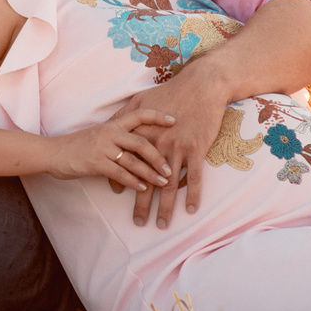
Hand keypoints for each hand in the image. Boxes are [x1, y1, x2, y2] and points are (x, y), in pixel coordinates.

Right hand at [42, 106, 174, 190]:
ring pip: (133, 161)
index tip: (175, 121)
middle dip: (159, 157)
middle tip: (171, 168)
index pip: (139, 115)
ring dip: (150, 174)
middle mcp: (110, 133)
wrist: (53, 152)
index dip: (158, 117)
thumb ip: (118, 139)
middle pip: (142, 142)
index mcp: (112, 124)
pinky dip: (134, 182)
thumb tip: (140, 150)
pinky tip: (143, 189)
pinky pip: (120, 173)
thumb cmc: (78, 146)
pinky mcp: (96, 162)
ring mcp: (102, 147)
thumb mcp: (99, 136)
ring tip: (163, 182)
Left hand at [113, 70, 233, 227]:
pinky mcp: (197, 149)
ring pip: (169, 184)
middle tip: (138, 223)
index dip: (121, 179)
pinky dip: (192, 195)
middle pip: (147, 181)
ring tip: (161, 225)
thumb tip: (109, 128)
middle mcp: (157, 146)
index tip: (116, 194)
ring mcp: (178, 149)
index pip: (128, 162)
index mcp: (142, 135)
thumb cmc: (171, 91)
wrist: (202, 85)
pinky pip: (194, 178)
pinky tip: (189, 210)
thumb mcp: (141, 100)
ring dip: (165, 207)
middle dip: (142, 204)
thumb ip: (123, 116)